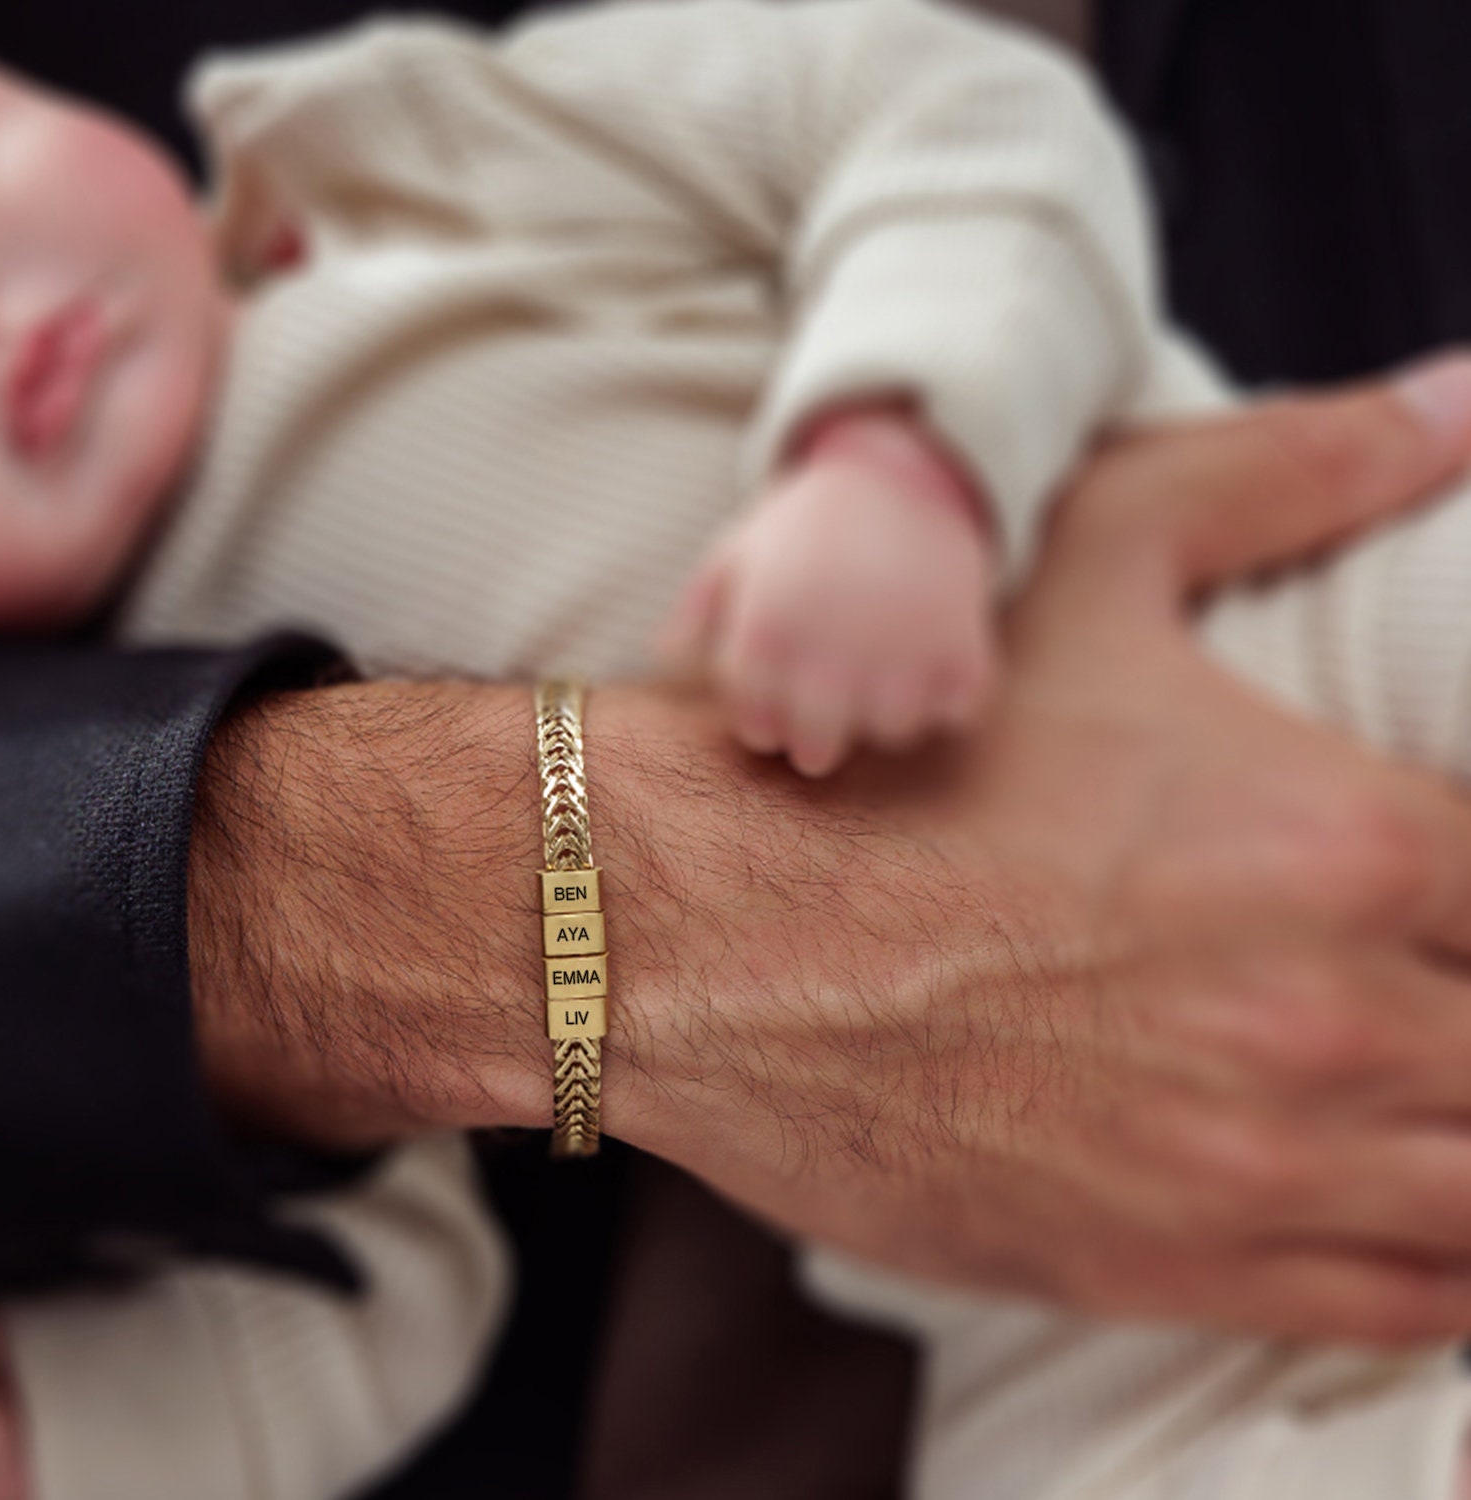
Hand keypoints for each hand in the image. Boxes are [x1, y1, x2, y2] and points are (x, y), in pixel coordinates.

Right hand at [629, 360, 1470, 1341]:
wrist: (682, 922)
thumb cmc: (877, 749)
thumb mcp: (1084, 552)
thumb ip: (1296, 471)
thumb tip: (1456, 405)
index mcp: (1342, 837)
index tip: (1443, 887)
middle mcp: (1323, 1018)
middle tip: (1421, 974)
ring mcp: (1246, 1168)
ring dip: (1468, 1138)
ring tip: (1420, 1086)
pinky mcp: (1159, 1268)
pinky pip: (1399, 1308)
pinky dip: (1432, 1264)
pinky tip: (1396, 1199)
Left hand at [660, 405, 998, 776]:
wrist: (902, 469)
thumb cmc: (807, 519)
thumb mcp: (738, 549)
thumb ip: (697, 606)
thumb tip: (663, 657)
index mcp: (768, 628)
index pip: (755, 723)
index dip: (762, 725)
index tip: (771, 717)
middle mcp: (832, 648)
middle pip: (817, 747)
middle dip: (814, 743)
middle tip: (822, 725)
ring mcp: (902, 652)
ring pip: (890, 733)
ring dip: (884, 717)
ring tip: (879, 683)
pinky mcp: (963, 649)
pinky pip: (956, 711)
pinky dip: (950, 697)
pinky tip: (934, 665)